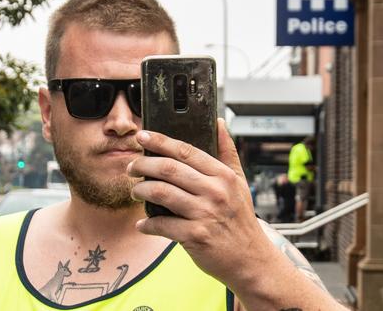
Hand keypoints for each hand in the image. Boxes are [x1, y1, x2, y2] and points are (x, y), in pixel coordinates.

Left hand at [128, 119, 274, 287]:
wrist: (251, 260)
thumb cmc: (240, 220)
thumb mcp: (239, 182)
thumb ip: (227, 151)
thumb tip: (219, 122)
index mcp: (223, 175)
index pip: (186, 151)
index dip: (160, 141)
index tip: (142, 136)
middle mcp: (215, 192)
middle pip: (169, 169)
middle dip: (143, 165)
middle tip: (131, 167)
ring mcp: (205, 214)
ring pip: (161, 193)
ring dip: (141, 190)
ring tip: (136, 191)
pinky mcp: (195, 236)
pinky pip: (162, 224)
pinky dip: (148, 224)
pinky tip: (143, 224)